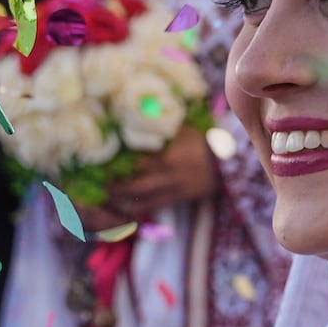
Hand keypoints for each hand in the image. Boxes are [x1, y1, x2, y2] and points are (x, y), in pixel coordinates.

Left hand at [94, 128, 220, 224]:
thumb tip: (128, 119)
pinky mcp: (178, 199)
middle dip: (112, 187)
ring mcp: (173, 188)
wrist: (229, 160)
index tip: (97, 164)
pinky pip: (152, 207)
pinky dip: (135, 207)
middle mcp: (167, 173)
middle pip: (132, 185)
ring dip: (120, 201)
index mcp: (166, 153)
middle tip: (97, 184)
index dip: (113, 165)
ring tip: (106, 196)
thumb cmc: (202, 138)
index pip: (133, 161)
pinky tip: (124, 206)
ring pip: (139, 200)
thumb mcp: (179, 127)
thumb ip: (156, 125)